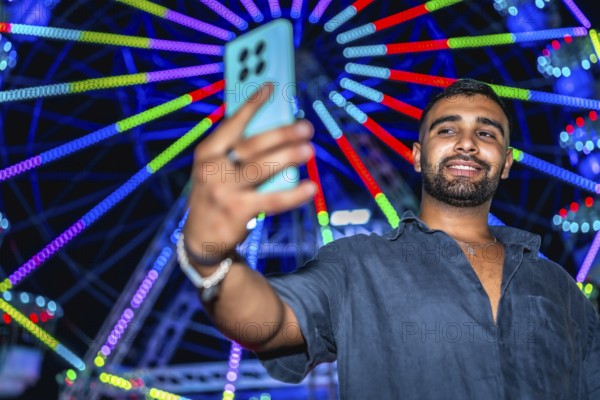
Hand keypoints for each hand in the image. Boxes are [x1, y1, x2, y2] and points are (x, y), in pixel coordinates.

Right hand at [183, 83, 315, 263]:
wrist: (200, 239)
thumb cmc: (215, 195)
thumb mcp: (215, 170)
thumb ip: (236, 151)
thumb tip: (275, 130)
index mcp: (206, 153)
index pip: (232, 123)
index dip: (252, 104)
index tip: (272, 86)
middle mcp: (213, 169)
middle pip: (253, 145)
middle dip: (282, 133)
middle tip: (305, 127)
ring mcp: (224, 190)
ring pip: (263, 168)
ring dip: (289, 157)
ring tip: (309, 150)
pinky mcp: (238, 211)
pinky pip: (273, 199)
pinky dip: (294, 194)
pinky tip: (310, 187)